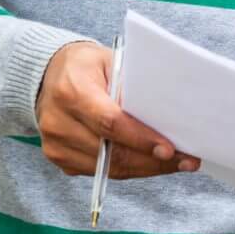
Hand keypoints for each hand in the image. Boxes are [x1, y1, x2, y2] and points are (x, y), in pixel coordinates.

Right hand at [36, 42, 199, 178]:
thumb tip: (165, 117)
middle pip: (112, 151)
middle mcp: (58, 122)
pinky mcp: (58, 158)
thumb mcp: (110, 61)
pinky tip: (150, 163)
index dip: (141, 139)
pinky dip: (128, 169)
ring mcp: (55, 144)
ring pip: (108, 168)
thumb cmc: (86, 65)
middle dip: (153, 160)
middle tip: (186, 160)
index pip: (110, 123)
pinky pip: (100, 172)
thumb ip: (132, 87)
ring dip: (145, 168)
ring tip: (175, 163)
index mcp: (71, 92)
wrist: (48, 75)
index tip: (170, 149)